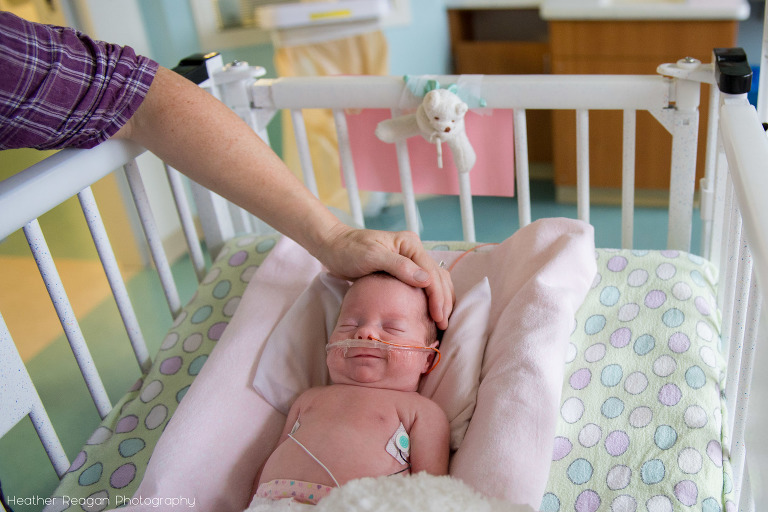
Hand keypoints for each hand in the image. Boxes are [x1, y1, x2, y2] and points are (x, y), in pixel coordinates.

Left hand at [317, 224, 454, 329]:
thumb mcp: (372, 257)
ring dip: (440, 299)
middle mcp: (413, 250)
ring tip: (441, 321)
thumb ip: (399, 266)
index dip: (438, 296)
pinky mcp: (403, 269)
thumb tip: (426, 281)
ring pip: (434, 280)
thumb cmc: (349, 250)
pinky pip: (423, 284)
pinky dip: (430, 297)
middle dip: (443, 300)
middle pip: (438, 276)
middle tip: (443, 324)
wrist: (334, 247)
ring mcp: (410, 259)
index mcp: (410, 243)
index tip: (438, 317)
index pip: (431, 272)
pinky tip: (430, 311)